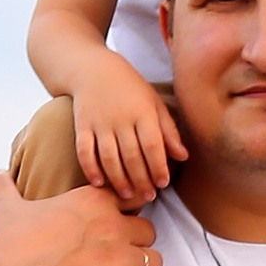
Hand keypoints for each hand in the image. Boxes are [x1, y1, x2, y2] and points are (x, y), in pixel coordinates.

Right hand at [0, 170, 162, 265]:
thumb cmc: (8, 247)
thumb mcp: (3, 208)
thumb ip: (4, 187)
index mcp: (92, 200)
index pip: (133, 195)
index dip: (128, 210)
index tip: (114, 223)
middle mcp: (112, 225)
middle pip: (149, 230)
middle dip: (136, 243)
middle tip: (115, 255)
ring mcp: (119, 257)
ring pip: (155, 261)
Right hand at [71, 54, 188, 210]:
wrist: (93, 69)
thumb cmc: (130, 88)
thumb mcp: (154, 103)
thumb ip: (169, 130)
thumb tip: (183, 156)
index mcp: (142, 112)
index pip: (152, 144)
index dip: (159, 166)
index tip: (163, 183)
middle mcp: (121, 118)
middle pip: (131, 155)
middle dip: (141, 179)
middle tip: (148, 196)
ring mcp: (99, 123)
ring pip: (109, 157)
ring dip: (118, 179)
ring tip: (127, 195)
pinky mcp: (82, 125)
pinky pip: (84, 151)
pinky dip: (90, 169)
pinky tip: (99, 183)